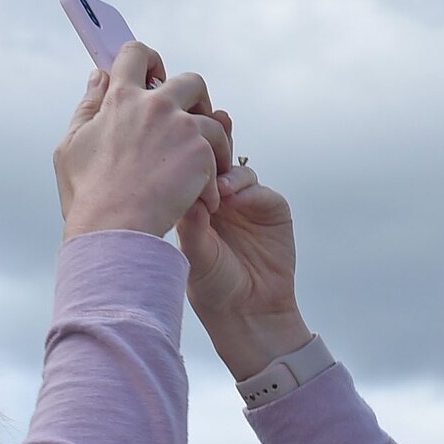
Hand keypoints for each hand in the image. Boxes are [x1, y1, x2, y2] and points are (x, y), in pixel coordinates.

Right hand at [55, 43, 229, 240]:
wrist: (113, 230)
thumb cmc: (88, 196)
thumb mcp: (71, 146)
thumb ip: (86, 107)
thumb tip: (97, 78)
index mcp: (120, 100)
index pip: (135, 54)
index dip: (148, 60)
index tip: (153, 75)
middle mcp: (154, 105)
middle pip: (191, 81)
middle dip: (196, 100)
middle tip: (190, 124)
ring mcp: (181, 127)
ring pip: (214, 121)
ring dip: (213, 142)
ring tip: (203, 169)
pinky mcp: (201, 151)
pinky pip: (219, 155)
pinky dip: (214, 177)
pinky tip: (203, 196)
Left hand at [173, 112, 308, 379]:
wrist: (248, 310)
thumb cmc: (211, 287)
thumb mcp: (193, 254)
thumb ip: (191, 224)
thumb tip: (186, 193)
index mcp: (192, 206)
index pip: (186, 170)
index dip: (181, 154)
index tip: (172, 141)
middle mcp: (218, 199)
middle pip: (213, 160)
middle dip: (208, 143)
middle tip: (201, 132)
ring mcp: (246, 202)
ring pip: (236, 170)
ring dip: (226, 170)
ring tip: (215, 182)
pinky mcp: (271, 208)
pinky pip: (260, 189)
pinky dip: (247, 188)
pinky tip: (233, 196)